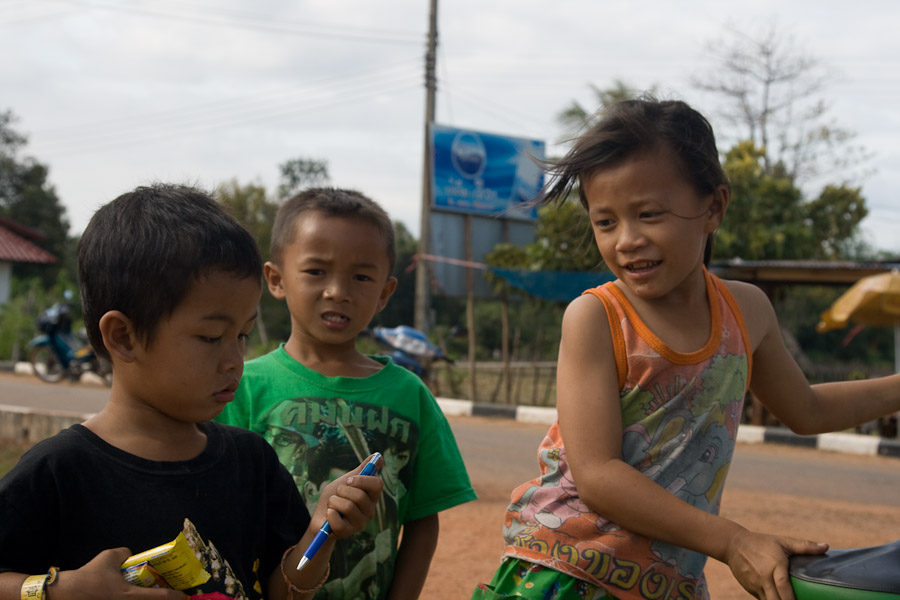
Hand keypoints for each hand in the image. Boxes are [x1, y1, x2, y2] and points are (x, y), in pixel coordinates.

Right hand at [50, 548, 187, 598]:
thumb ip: (125, 554)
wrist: (65, 595)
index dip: (177, 597)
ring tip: (157, 595)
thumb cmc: (88, 577)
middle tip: (173, 596)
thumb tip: (131, 555)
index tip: (186, 597)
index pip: (162, 598)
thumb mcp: (109, 557)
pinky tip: (134, 596)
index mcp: (130, 596)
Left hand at [315, 454, 383, 538]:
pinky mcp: (347, 533)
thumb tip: (378, 455)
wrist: (319, 517)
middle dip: (342, 491)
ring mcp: (359, 523)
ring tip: (332, 505)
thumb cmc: (335, 497)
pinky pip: (337, 520)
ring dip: (333, 502)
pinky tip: (329, 515)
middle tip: (337, 494)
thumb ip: (362, 470)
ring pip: (348, 507)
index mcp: (372, 497)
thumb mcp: (346, 481)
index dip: (362, 480)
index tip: (348, 480)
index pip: (377, 485)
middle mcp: (369, 511)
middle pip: (360, 496)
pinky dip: (329, 514)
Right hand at [724, 529, 827, 599]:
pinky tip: (778, 599)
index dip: (792, 599)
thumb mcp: (782, 542)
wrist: (733, 544)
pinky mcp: (750, 589)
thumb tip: (826, 546)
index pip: (784, 586)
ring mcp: (756, 585)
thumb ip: (804, 546)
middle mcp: (764, 577)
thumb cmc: (762, 542)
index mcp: (775, 565)